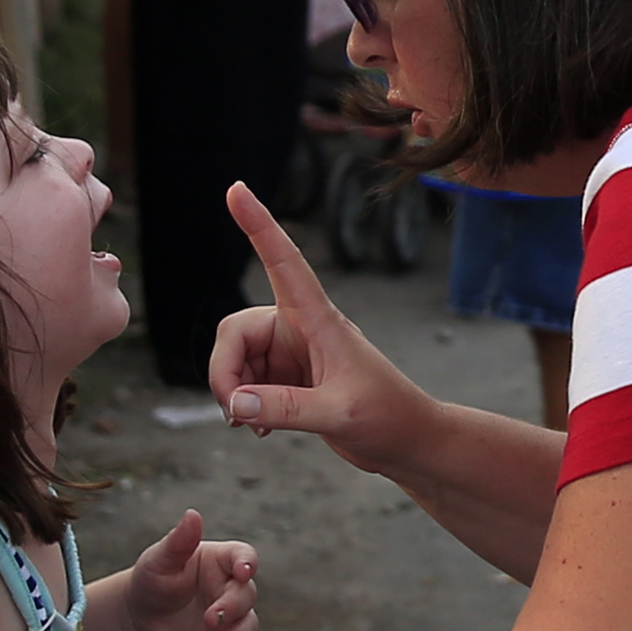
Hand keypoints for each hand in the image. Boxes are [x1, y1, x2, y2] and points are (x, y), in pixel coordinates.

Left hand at [120, 510, 259, 630]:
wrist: (142, 616)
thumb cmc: (152, 580)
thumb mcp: (159, 560)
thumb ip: (178, 541)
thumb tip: (192, 514)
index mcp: (221, 560)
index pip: (244, 556)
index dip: (247, 563)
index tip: (242, 572)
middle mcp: (232, 586)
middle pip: (247, 594)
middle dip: (233, 608)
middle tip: (210, 619)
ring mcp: (232, 615)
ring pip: (249, 625)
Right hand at [211, 181, 440, 469]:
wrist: (407, 441)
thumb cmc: (387, 417)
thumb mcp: (338, 413)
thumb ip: (286, 409)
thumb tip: (236, 405)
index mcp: (319, 319)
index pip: (284, 261)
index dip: (260, 224)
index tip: (237, 189)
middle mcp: (301, 327)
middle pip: (235, 331)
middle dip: (224, 371)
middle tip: (235, 413)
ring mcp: (292, 352)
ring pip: (234, 358)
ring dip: (233, 393)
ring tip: (254, 425)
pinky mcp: (287, 378)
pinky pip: (244, 381)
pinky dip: (243, 404)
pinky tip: (258, 427)